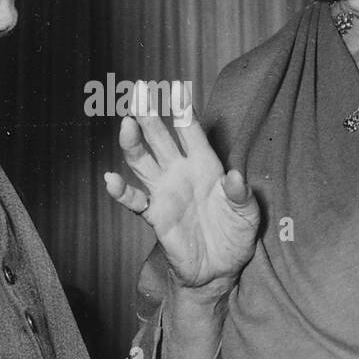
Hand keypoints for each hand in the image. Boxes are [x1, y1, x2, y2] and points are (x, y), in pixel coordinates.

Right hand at [104, 81, 259, 291]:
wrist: (220, 270)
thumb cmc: (236, 235)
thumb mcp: (248, 214)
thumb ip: (240, 194)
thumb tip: (235, 178)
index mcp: (206, 164)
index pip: (191, 131)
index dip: (182, 110)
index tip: (175, 88)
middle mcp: (181, 173)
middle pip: (160, 138)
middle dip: (150, 115)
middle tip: (140, 91)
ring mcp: (165, 192)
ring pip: (143, 162)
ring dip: (133, 143)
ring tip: (127, 123)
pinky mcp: (156, 216)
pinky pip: (135, 201)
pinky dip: (122, 192)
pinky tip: (111, 180)